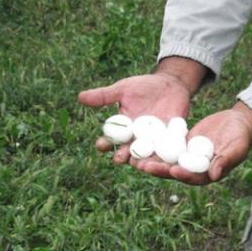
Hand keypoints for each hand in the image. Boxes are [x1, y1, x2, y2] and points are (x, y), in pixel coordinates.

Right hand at [78, 57, 207, 164]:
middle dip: (122, 156)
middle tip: (119, 158)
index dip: (105, 143)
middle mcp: (136, 139)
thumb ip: (104, 95)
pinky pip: (167, 153)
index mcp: (123, 129)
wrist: (171, 84)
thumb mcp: (123, 89)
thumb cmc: (144, 86)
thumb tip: (80, 97)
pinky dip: (164, 158)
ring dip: (142, 162)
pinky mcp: (171, 142)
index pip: (111, 139)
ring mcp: (153, 142)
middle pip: (127, 152)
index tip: (101, 144)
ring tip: (139, 165)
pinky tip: (163, 162)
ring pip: (146, 156)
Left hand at [134, 101, 251, 184]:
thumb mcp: (236, 148)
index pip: (193, 178)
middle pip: (174, 171)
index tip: (172, 170)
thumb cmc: (240, 137)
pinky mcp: (181, 145)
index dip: (182, 175)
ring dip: (152, 160)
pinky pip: (166, 147)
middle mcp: (194, 169)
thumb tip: (214, 175)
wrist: (237, 122)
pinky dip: (154, 146)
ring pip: (167, 161)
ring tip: (135, 158)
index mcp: (208, 174)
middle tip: (143, 166)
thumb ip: (225, 161)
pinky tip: (141, 142)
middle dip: (159, 169)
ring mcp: (186, 157)